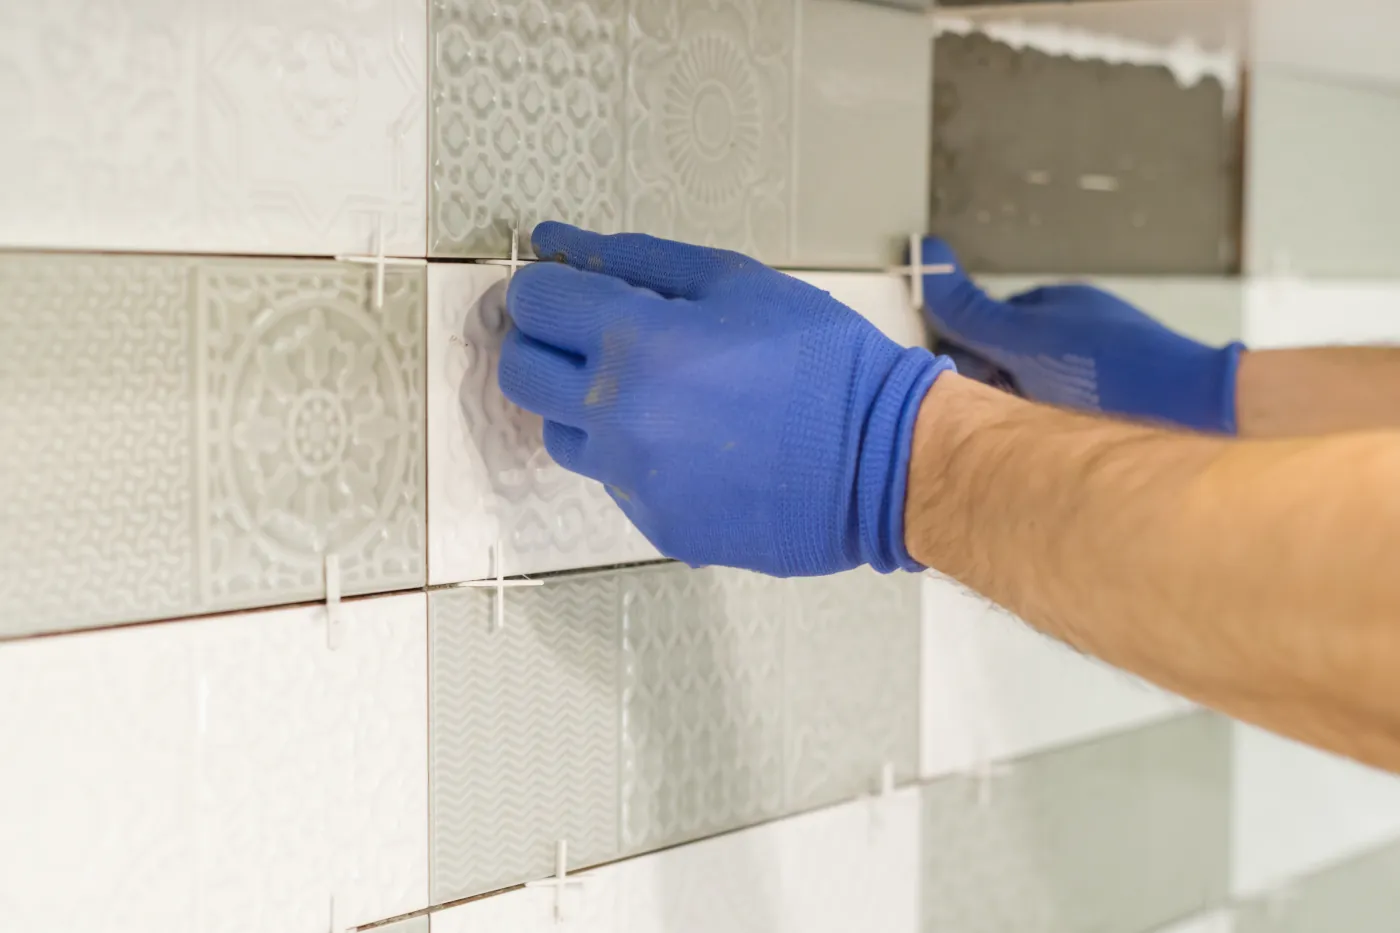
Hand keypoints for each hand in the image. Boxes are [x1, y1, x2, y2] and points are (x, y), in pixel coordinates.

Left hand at [498, 222, 953, 576]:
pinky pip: (616, 483)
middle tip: (589, 337)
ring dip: (584, 406)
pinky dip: (636, 457)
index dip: (544, 288)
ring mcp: (634, 480)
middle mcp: (617, 418)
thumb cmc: (821, 361)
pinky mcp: (658, 525)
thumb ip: (633, 259)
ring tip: (656, 393)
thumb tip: (555, 243)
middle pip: (520, 375)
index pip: (532, 304)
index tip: (567, 290)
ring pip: (561, 436)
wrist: (885, 461)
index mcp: (635, 343)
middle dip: (541, 345)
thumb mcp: (735, 282)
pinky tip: (694, 443)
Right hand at [918, 237, 1244, 433]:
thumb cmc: (1123, 372)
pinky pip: (1061, 413)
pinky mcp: (1115, 403)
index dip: (967, 352)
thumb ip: (971, 312)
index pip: (988, 322)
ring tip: (1024, 430)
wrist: (1198, 412)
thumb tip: (930, 259)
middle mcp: (1080, 333)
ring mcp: (1098, 370)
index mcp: (1060, 304)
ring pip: (1034, 389)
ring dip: (1019, 409)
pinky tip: (1054, 443)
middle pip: (1008, 358)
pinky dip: (1049, 426)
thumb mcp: (1027, 340)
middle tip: (991, 409)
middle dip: (993, 383)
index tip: (957, 378)